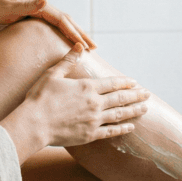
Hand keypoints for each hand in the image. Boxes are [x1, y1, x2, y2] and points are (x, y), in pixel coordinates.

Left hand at [0, 0, 96, 50]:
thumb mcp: (7, 8)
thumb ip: (27, 5)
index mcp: (37, 4)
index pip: (62, 19)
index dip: (74, 32)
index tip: (85, 46)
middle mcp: (39, 6)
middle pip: (66, 20)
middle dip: (80, 34)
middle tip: (94, 49)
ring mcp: (36, 12)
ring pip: (61, 24)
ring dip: (74, 34)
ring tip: (85, 48)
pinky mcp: (31, 20)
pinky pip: (52, 28)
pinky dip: (62, 35)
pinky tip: (64, 45)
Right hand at [18, 44, 149, 147]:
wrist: (34, 124)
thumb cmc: (40, 98)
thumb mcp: (53, 74)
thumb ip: (68, 60)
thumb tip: (79, 45)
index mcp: (87, 87)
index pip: (112, 83)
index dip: (124, 82)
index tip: (135, 82)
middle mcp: (95, 103)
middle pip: (121, 98)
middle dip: (136, 95)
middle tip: (147, 94)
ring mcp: (94, 120)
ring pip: (120, 114)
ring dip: (134, 110)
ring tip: (145, 108)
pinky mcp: (90, 134)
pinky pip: (111, 131)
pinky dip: (123, 128)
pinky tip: (131, 127)